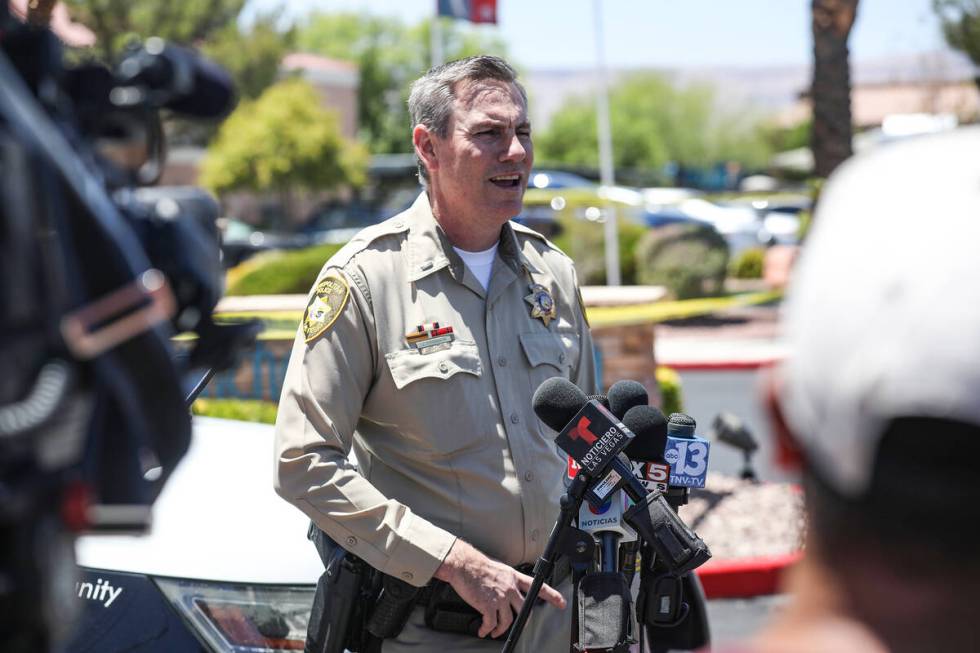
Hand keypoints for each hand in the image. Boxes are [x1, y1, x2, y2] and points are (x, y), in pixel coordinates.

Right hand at [434, 539, 565, 637]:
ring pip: (508, 621)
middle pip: (525, 609)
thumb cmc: (478, 566)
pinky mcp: (488, 605)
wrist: (464, 565)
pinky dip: (487, 630)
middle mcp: (510, 588)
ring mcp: (500, 597)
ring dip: (500, 630)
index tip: (561, 603)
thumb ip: (508, 581)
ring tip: (494, 632)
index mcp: (514, 577)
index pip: (538, 587)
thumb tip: (510, 591)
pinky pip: (491, 624)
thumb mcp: (500, 570)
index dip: (552, 596)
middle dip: (522, 622)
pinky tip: (483, 631)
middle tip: (519, 627)